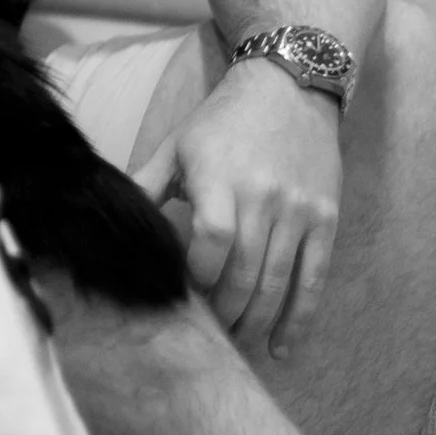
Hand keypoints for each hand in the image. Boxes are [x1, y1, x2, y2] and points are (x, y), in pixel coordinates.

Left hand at [135, 54, 342, 358]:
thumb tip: (108, 225)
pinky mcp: (326, 219)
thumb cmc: (223, 121)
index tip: (184, 296)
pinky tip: (281, 347)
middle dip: (223, 314)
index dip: (198, 278)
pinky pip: (314, 279)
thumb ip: (144, 187)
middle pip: (244, 273)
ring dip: (254, 323)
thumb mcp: (176, 146)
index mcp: (220, 178)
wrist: (291, 87)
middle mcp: (264, 197)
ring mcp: (299, 210)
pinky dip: (298, 318)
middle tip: (206, 336)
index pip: (212, 242)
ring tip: (234, 344)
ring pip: (276, 283)